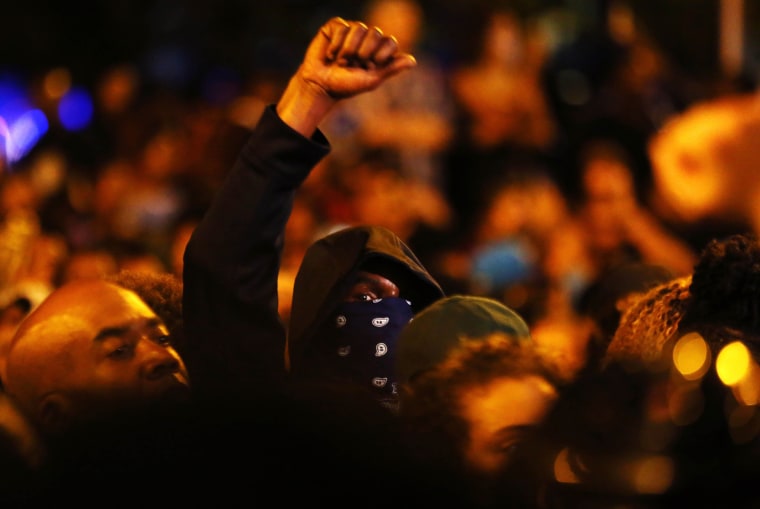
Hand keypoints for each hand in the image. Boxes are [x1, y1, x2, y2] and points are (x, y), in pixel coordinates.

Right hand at [301, 17, 416, 98]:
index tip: (370, 67)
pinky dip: (336, 44)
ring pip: (359, 28)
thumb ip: (391, 69)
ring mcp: (351, 31)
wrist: (320, 85)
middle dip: (364, 52)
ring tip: (341, 61)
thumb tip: (413, 61)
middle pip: (376, 32)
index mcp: (378, 51)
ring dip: (348, 49)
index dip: (381, 54)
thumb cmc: (346, 85)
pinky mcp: (335, 27)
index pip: (390, 41)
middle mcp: (367, 39)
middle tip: (353, 65)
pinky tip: (330, 55)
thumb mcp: (371, 80)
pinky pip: (341, 27)